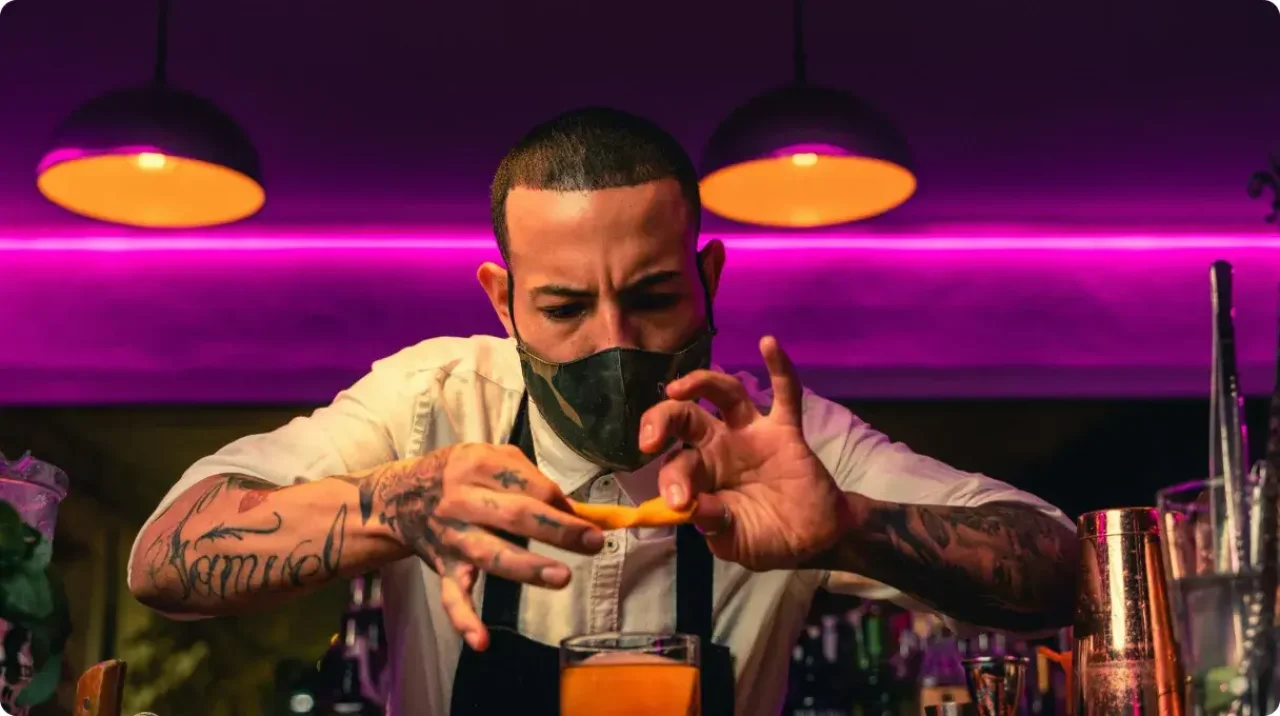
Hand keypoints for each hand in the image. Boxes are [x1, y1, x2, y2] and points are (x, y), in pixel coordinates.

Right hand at [357, 444, 603, 649]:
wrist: (398, 496)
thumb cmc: (459, 473)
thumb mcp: (490, 458)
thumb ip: (532, 478)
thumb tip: (575, 510)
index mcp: (478, 467)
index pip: (530, 485)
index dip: (561, 503)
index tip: (587, 518)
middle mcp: (463, 501)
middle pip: (515, 515)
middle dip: (557, 530)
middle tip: (593, 542)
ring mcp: (453, 537)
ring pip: (491, 554)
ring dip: (526, 567)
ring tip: (561, 578)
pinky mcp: (443, 567)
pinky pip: (452, 596)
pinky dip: (464, 619)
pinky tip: (481, 641)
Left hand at [639, 336, 852, 570]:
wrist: (814, 540)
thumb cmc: (766, 538)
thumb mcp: (734, 540)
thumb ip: (715, 523)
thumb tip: (691, 506)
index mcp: (700, 473)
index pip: (675, 465)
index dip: (673, 480)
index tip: (681, 501)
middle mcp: (719, 446)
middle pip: (683, 417)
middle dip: (660, 420)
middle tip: (649, 438)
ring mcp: (752, 433)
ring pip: (723, 394)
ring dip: (700, 383)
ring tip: (680, 387)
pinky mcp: (785, 430)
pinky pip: (785, 394)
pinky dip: (780, 368)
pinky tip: (769, 344)